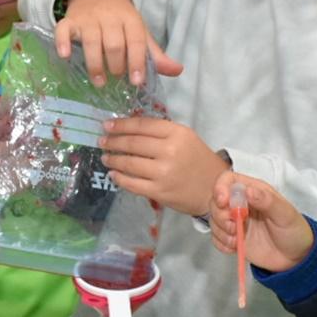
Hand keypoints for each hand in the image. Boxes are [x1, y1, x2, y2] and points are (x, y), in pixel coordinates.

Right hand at [53, 0, 182, 86]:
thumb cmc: (121, 21)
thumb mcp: (139, 33)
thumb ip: (155, 54)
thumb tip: (178, 71)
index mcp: (131, 20)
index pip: (136, 41)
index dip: (137, 61)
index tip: (137, 82)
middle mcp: (110, 18)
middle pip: (114, 43)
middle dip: (116, 64)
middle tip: (116, 80)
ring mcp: (88, 19)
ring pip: (91, 40)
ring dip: (95, 64)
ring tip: (99, 81)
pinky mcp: (70, 20)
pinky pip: (64, 30)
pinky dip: (63, 43)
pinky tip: (65, 57)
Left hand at [99, 118, 224, 216]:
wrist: (214, 189)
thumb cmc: (198, 160)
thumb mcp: (185, 137)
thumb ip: (161, 131)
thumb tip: (130, 127)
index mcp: (177, 133)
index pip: (142, 125)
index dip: (121, 124)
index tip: (107, 125)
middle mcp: (169, 151)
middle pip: (133, 143)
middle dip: (113, 141)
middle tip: (102, 141)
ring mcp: (163, 173)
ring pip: (129, 163)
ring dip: (113, 159)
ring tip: (105, 157)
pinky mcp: (159, 192)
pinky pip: (132, 183)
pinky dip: (119, 178)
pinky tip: (113, 174)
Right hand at [208, 172, 313, 272]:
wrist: (296, 257)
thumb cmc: (294, 231)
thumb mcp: (285, 214)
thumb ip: (267, 201)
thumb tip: (249, 191)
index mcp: (254, 191)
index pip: (228, 180)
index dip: (220, 188)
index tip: (223, 203)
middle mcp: (241, 204)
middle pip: (216, 201)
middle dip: (220, 216)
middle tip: (234, 227)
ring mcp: (235, 222)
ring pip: (214, 220)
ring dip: (221, 231)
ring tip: (238, 240)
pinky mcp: (233, 238)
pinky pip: (216, 238)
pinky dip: (222, 244)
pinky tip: (235, 247)